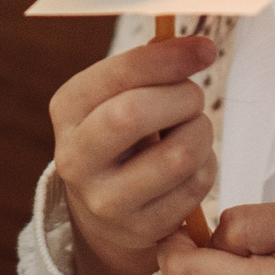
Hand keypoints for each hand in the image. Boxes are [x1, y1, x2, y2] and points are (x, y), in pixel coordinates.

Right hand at [49, 33, 219, 274]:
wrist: (105, 209)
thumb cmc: (123, 134)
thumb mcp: (117, 95)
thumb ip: (148, 67)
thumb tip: (196, 46)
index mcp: (67, 109)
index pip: (118, 75)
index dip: (167, 58)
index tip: (205, 49)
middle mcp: (75, 157)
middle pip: (133, 114)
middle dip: (181, 98)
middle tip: (193, 98)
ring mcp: (105, 200)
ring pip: (176, 156)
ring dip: (200, 134)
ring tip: (193, 130)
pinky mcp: (140, 229)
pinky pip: (194, 187)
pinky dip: (206, 167)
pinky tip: (192, 164)